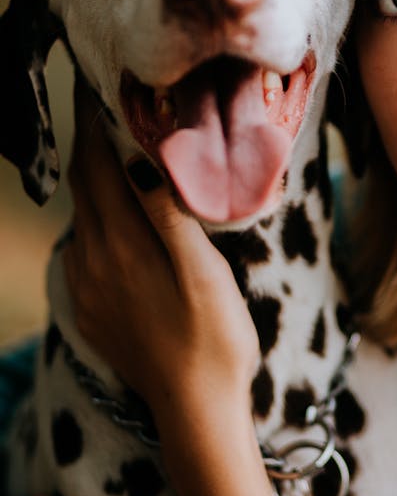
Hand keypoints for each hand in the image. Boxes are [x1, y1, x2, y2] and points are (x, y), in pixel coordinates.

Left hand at [63, 77, 259, 420]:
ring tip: (121, 155)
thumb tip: (139, 160)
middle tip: (111, 109)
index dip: (95, 123)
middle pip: (83, 186)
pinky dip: (99, 220)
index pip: (96, 166)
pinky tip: (120, 220)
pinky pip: (85, 250)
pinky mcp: (94, 310)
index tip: (99, 85)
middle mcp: (93, 262)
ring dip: (96, 182)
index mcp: (120, 245)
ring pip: (83, 217)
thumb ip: (169, 215)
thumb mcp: (203, 272)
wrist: (195, 410)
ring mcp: (88, 288)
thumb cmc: (214, 338)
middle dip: (93, 145)